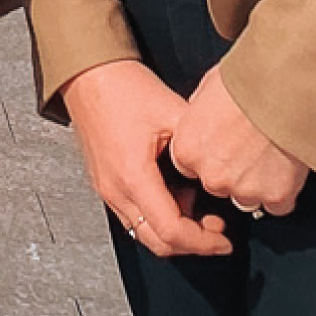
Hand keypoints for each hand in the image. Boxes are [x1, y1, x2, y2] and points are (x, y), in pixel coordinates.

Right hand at [60, 59, 228, 258]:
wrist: (86, 72)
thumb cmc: (120, 86)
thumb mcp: (172, 110)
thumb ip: (201, 144)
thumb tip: (228, 164)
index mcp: (133, 176)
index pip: (171, 231)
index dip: (204, 242)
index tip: (224, 240)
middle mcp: (115, 189)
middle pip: (156, 242)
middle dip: (191, 242)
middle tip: (216, 228)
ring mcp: (106, 188)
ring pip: (143, 232)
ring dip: (174, 229)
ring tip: (196, 204)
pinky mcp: (104, 181)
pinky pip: (133, 215)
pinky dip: (157, 215)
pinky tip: (174, 192)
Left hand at [165, 66, 308, 223]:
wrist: (285, 87)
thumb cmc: (247, 80)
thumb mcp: (206, 89)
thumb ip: (199, 116)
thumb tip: (203, 121)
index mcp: (188, 148)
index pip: (189, 167)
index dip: (207, 156)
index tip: (221, 145)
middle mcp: (212, 174)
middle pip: (217, 184)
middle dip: (231, 170)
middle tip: (248, 146)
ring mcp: (244, 188)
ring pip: (247, 197)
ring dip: (256, 182)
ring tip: (269, 153)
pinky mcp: (276, 195)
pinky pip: (277, 204)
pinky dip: (282, 190)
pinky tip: (285, 167)